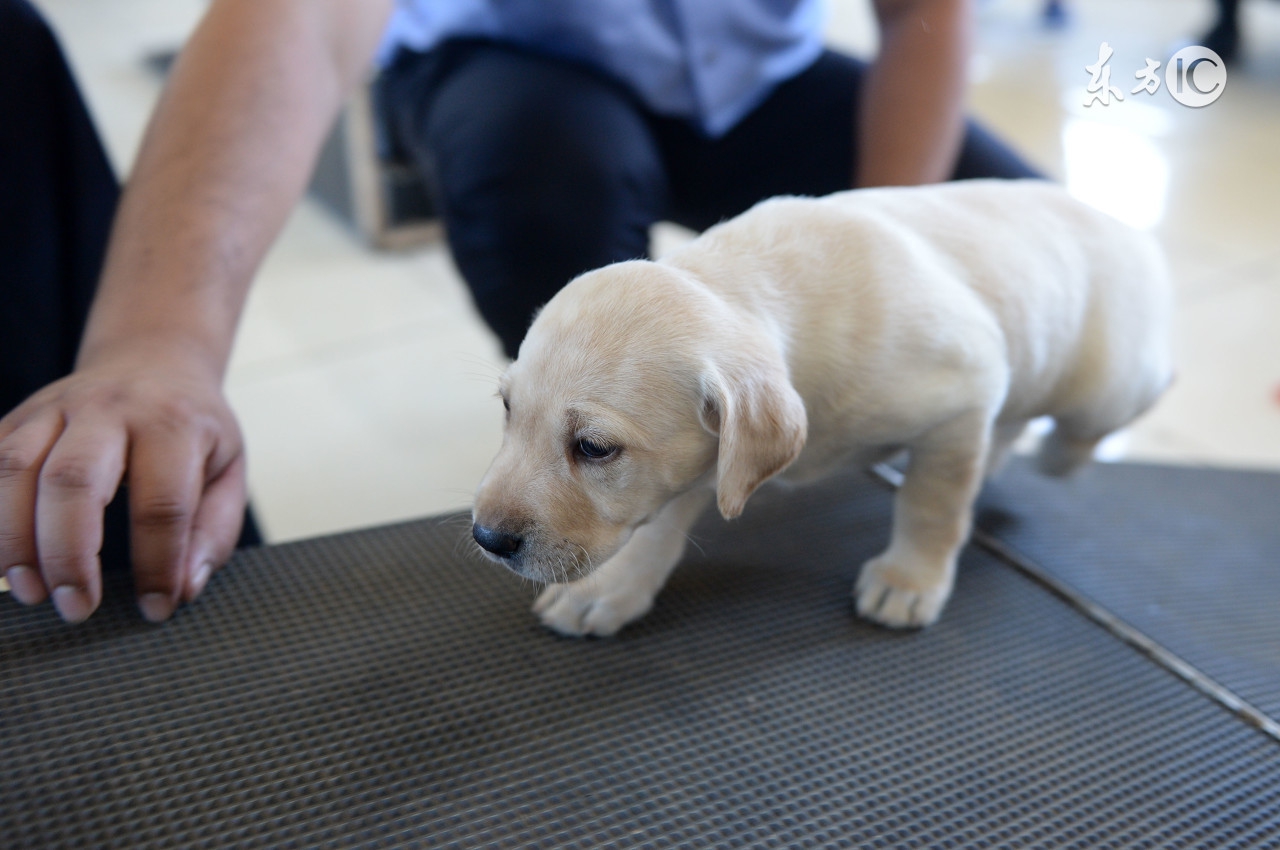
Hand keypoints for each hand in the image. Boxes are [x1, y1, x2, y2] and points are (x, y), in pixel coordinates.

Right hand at [0, 343, 247, 622]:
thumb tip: (184, 588)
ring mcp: (54, 408)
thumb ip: (214, 530)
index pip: (163, 503)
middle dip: (70, 554)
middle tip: (76, 608)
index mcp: (173, 424)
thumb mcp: (228, 470)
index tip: (156, 608)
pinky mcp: (17, 416)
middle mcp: (109, 409)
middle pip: (74, 481)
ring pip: (14, 469)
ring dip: (14, 539)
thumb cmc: (193, 427)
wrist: (153, 359)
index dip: (158, 563)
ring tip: (32, 592)